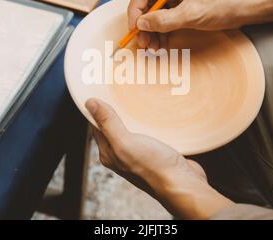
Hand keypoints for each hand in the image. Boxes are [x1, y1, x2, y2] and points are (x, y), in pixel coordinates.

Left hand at [85, 98, 233, 218]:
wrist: (182, 184)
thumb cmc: (153, 167)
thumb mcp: (125, 142)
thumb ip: (108, 123)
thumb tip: (90, 103)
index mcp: (109, 153)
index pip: (97, 126)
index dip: (98, 108)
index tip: (101, 88)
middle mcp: (122, 155)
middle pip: (114, 126)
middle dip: (116, 108)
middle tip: (120, 88)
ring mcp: (140, 154)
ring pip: (132, 128)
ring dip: (134, 114)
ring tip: (137, 95)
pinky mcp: (156, 151)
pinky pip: (149, 132)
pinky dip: (149, 121)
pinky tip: (155, 111)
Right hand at [128, 0, 257, 48]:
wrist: (251, 6)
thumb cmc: (226, 3)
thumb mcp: (192, 14)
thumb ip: (164, 20)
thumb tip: (141, 25)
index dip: (136, 12)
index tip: (133, 30)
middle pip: (149, 2)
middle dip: (145, 25)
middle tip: (143, 43)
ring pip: (157, 12)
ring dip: (153, 30)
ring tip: (152, 48)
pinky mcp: (185, 2)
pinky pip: (168, 16)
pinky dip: (163, 30)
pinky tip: (161, 43)